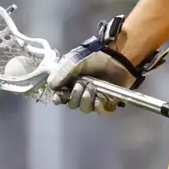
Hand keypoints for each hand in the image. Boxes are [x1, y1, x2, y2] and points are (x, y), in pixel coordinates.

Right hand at [43, 15, 165, 113]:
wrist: (117, 56)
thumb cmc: (95, 56)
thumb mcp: (73, 61)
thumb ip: (61, 73)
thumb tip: (51, 86)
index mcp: (71, 83)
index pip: (61, 97)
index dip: (59, 98)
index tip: (59, 96)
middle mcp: (82, 92)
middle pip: (72, 104)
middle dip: (75, 95)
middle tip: (81, 84)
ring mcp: (95, 98)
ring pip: (84, 108)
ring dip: (86, 99)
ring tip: (92, 87)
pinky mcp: (108, 101)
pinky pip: (100, 112)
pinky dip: (98, 108)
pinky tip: (99, 99)